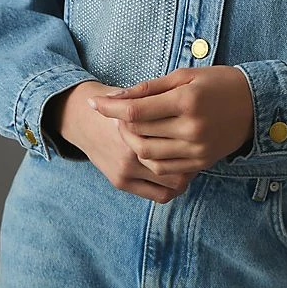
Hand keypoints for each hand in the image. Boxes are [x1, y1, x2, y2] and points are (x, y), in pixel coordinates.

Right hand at [44, 80, 196, 202]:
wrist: (82, 118)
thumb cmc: (118, 101)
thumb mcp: (138, 92)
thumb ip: (161, 97)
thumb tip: (197, 104)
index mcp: (138, 123)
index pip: (180, 137)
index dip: (196, 136)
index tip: (204, 131)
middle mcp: (132, 149)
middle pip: (181, 163)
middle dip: (195, 157)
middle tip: (202, 149)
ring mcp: (126, 169)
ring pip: (174, 183)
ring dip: (187, 175)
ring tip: (192, 162)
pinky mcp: (121, 182)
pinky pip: (159, 195)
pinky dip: (173, 188)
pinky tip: (178, 175)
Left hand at [87, 66, 254, 175]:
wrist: (255, 105)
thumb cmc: (218, 82)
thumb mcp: (185, 75)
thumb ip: (151, 87)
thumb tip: (118, 97)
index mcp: (185, 100)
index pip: (135, 110)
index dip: (109, 108)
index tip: (94, 104)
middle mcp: (190, 128)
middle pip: (138, 134)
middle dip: (118, 124)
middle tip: (114, 114)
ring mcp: (196, 149)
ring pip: (147, 154)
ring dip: (131, 142)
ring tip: (130, 128)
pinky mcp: (201, 163)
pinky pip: (164, 168)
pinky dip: (149, 157)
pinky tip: (147, 142)